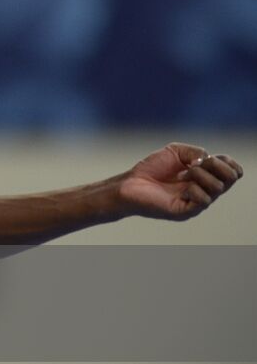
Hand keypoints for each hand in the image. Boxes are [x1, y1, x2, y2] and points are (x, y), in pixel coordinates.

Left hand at [118, 143, 242, 220]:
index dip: (229, 163)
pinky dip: (194, 188)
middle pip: (230, 179)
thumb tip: (209, 160)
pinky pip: (204, 200)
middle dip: (216, 165)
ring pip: (217, 187)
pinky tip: (181, 188)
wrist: (130, 182)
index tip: (213, 157)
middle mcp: (205, 190)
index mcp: (205, 177)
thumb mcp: (176, 152)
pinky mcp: (186, 211)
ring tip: (183, 174)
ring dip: (201, 174)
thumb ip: (196, 151)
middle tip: (194, 163)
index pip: (232, 172)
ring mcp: (197, 202)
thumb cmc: (152, 168)